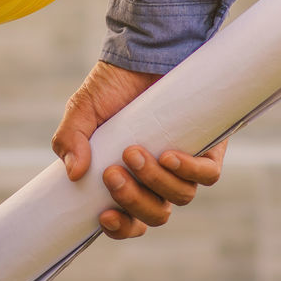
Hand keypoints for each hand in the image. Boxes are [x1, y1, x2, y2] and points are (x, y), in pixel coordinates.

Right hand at [51, 61, 226, 239]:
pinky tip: (169, 156)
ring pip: (179, 198)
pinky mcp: (209, 149)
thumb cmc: (113, 85)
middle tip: (113, 173)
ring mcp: (185, 166)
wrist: (144, 52)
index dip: (121, 228)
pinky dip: (188, 171)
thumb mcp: (82, 111)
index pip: (129, 222)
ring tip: (134, 152)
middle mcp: (158, 179)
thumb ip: (70, 139)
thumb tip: (74, 172)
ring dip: (155, 182)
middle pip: (155, 215)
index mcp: (129, 180)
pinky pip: (207, 175)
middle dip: (133, 201)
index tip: (105, 215)